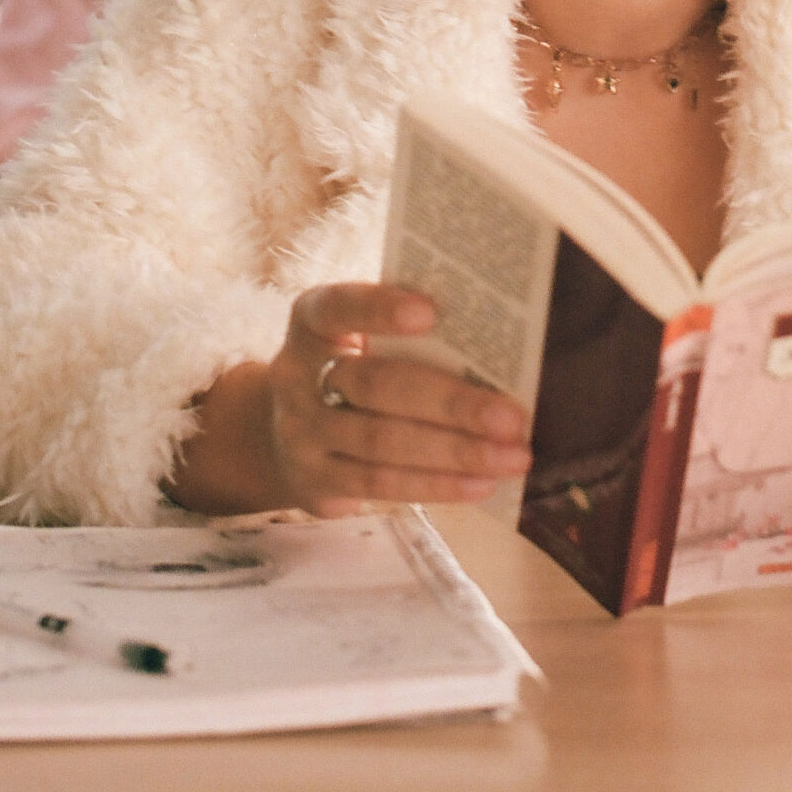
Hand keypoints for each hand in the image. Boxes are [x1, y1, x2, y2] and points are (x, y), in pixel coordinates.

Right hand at [265, 283, 532, 515]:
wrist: (279, 430)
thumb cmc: (350, 367)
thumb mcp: (357, 338)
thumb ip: (405, 336)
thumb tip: (493, 349)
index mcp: (312, 322)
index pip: (341, 306)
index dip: (381, 308)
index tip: (431, 312)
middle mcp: (297, 375)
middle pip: (377, 385)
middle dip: (451, 403)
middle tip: (513, 417)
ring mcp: (302, 434)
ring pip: (384, 443)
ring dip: (456, 453)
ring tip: (513, 457)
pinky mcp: (315, 482)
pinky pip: (381, 485)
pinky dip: (438, 485)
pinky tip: (481, 483)